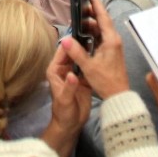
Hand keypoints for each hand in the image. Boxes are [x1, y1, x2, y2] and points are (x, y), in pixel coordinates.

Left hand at [43, 42, 92, 156]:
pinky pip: (88, 65)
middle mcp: (64, 68)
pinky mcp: (84, 77)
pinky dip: (93, 59)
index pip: (62, 52)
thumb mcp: (65, 100)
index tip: (82, 33)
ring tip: (99, 39)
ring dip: (88, 49)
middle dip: (81, 43)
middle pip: (72, 51)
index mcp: (55, 70)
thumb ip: (68, 87)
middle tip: (94, 32)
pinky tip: (102, 52)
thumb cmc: (63, 112)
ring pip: (81, 56)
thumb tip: (73, 75)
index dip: (70, 42)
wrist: (71, 124)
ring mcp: (75, 72)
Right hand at [60, 0, 129, 98]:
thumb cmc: (106, 81)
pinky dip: (92, 32)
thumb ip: (77, 52)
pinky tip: (84, 34)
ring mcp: (113, 45)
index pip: (103, 16)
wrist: (118, 95)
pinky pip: (101, 36)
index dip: (96, 2)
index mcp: (111, 40)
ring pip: (101, 28)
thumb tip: (65, 39)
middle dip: (91, 12)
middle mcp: (114, 40)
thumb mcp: (88, 66)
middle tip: (80, 6)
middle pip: (102, 20)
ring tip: (79, 20)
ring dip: (91, 23)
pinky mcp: (111, 51)